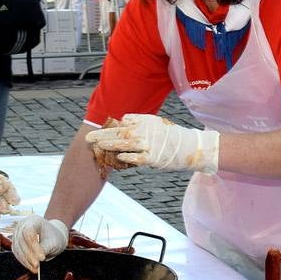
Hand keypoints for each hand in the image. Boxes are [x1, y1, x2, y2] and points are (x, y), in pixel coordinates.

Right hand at [12, 215, 69, 272]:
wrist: (53, 237)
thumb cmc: (55, 237)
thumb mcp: (54, 242)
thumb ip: (45, 248)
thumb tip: (37, 259)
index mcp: (33, 220)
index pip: (29, 232)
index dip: (34, 246)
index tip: (41, 257)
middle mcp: (22, 225)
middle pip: (21, 241)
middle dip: (29, 255)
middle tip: (37, 265)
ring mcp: (17, 234)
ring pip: (18, 248)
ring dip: (26, 260)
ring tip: (36, 269)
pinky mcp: (16, 244)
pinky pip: (17, 254)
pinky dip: (24, 262)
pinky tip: (32, 267)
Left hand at [85, 113, 218, 173]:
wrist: (192, 148)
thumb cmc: (173, 138)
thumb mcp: (157, 124)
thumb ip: (140, 123)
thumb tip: (123, 122)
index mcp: (147, 121)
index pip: (124, 122)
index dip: (110, 127)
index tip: (97, 129)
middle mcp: (147, 131)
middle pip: (121, 132)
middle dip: (103, 134)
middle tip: (88, 137)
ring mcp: (151, 144)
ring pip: (126, 144)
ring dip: (110, 144)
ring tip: (98, 145)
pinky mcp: (154, 158)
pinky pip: (137, 157)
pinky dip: (126, 157)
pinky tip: (116, 157)